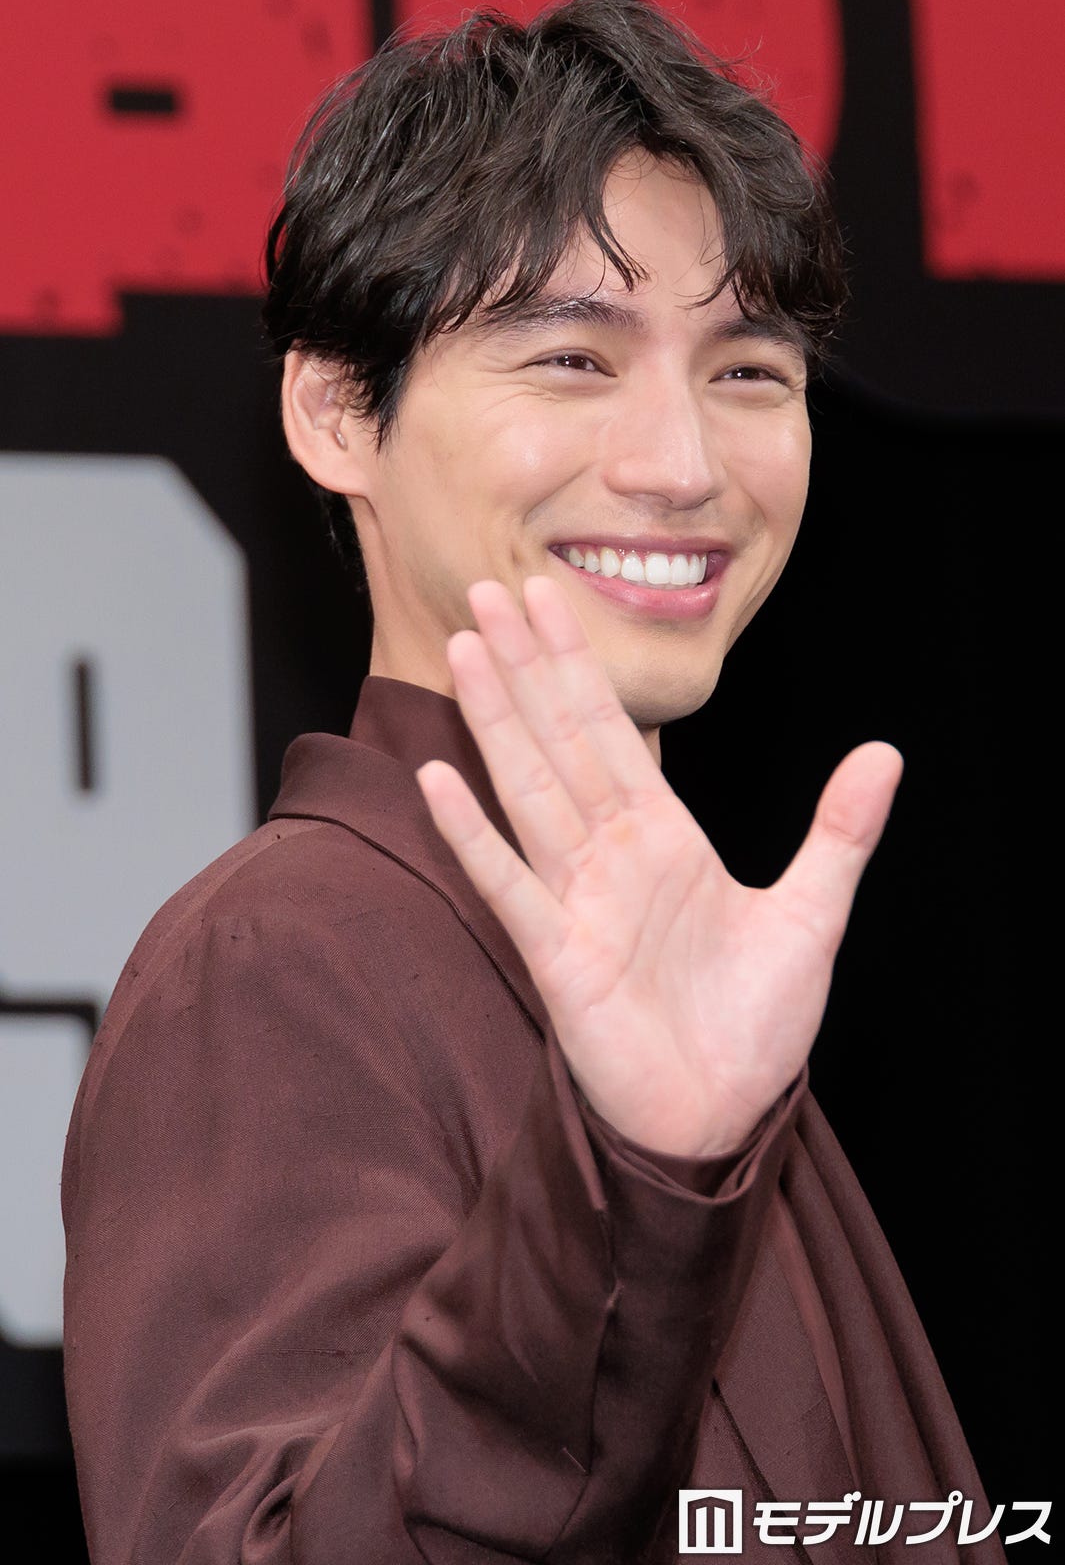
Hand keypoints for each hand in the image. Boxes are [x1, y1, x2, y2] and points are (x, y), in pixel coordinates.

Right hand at [415, 576, 903, 1156]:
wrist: (722, 1118)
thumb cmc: (756, 1025)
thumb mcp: (811, 916)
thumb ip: (839, 832)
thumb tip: (885, 752)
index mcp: (663, 837)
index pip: (612, 729)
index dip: (578, 663)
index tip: (548, 597)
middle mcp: (611, 855)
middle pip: (561, 740)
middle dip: (527, 665)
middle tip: (486, 589)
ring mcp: (578, 900)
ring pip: (530, 791)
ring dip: (497, 722)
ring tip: (466, 652)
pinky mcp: (557, 956)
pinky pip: (509, 885)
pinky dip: (474, 836)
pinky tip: (440, 781)